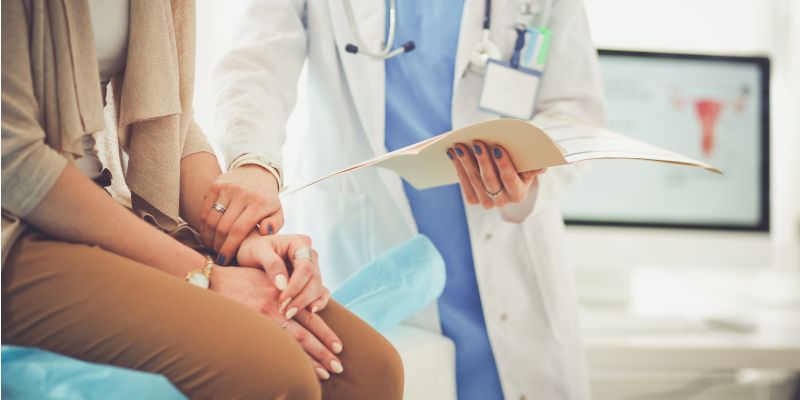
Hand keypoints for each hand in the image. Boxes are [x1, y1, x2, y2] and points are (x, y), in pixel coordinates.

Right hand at [201, 164, 282, 264]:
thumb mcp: (278, 212)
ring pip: (212, 219)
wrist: (257, 172)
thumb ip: (275, 225)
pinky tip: (207, 234)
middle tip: (218, 255)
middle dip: (218, 245)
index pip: (238, 230)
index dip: (229, 248)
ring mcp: (227, 188)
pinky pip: (205, 209)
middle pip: (223, 227)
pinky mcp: (215, 185)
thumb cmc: (267, 199)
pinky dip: (204, 225)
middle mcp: (242, 194)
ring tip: (212, 246)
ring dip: (209, 237)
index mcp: (259, 203)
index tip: (224, 260)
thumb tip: (264, 232)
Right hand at [209, 266, 342, 378]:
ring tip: (325, 374)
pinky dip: (286, 359)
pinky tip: (295, 372)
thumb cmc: (240, 279)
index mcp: (285, 295)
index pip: (311, 317)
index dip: (326, 333)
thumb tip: (304, 304)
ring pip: (294, 343)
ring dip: (310, 360)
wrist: (212, 281)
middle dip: (324, 351)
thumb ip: (285, 290)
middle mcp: (278, 308)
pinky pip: (273, 347)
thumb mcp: (268, 278)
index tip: (339, 347)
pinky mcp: (251, 327)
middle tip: (338, 366)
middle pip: (307, 334)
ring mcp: (264, 319)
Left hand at [237, 234, 329, 317]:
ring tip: (289, 314)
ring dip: (306, 303)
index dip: (296, 285)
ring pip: (318, 288)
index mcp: (299, 243)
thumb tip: (283, 285)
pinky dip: (318, 303)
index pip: (305, 267)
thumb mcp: (257, 252)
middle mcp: (310, 255)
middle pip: (314, 279)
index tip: (282, 299)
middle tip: (285, 311)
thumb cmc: (252, 249)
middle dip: (301, 297)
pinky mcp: (310, 281)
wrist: (250, 255)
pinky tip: (310, 312)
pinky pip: (320, 293)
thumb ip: (271, 264)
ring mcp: (312, 268)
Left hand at [447, 141, 545, 208]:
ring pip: (475, 180)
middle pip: (490, 180)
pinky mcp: (474, 199)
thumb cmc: (521, 164)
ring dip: (465, 162)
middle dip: (482, 160)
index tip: (497, 148)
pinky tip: (453, 154)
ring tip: (459, 145)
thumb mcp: (531, 163)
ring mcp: (487, 202)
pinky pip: (465, 184)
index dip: (504, 164)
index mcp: (519, 194)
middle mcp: (503, 202)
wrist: (508, 175)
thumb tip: (541, 167)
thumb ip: (536, 164)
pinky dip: (458, 167)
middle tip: (476, 142)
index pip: (510, 179)